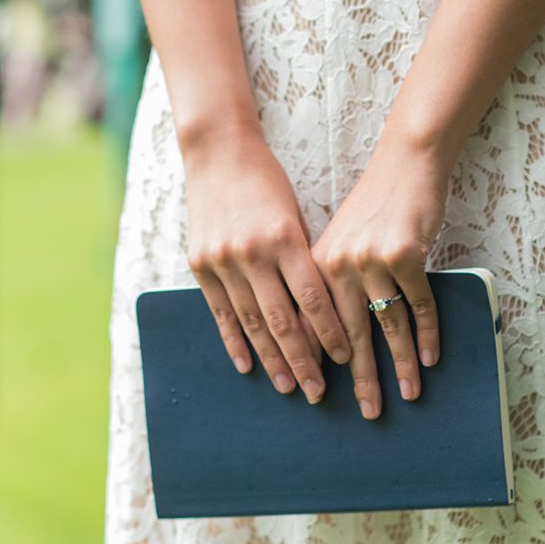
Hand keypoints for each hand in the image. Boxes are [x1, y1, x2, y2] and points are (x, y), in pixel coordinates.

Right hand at [184, 124, 351, 401]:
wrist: (217, 152)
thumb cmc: (268, 182)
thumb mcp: (295, 215)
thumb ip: (305, 259)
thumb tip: (324, 311)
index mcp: (285, 238)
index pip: (312, 298)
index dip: (329, 332)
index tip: (344, 359)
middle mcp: (252, 252)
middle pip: (283, 320)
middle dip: (302, 359)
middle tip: (317, 391)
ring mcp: (223, 260)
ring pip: (251, 323)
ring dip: (271, 359)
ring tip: (288, 385)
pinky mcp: (201, 264)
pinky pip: (220, 312)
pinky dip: (234, 342)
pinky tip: (247, 366)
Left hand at [311, 136, 451, 419]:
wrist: (406, 164)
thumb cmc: (374, 206)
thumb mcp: (341, 240)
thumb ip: (333, 281)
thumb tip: (330, 336)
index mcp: (316, 263)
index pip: (314, 325)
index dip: (321, 363)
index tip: (324, 395)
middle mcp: (339, 264)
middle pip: (350, 334)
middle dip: (361, 378)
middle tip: (369, 411)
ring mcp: (372, 260)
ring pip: (388, 326)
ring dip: (401, 364)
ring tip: (408, 394)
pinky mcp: (406, 255)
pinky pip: (419, 306)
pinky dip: (427, 335)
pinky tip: (431, 359)